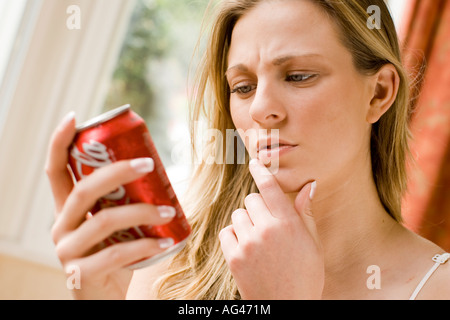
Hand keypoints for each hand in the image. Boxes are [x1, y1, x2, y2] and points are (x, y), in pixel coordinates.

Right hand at [46, 112, 174, 299]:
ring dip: (142, 212)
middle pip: (83, 190)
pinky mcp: (81, 274)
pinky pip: (115, 255)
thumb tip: (160, 172)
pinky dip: (144, 246)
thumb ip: (126, 201)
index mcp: (67, 210)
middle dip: (116, 172)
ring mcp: (68, 251)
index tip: (74, 117)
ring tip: (169, 210)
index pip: (55, 171)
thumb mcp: (117, 225)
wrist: (105, 297)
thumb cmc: (116, 254)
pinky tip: (165, 242)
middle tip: (148, 163)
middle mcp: (61, 227)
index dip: (60, 142)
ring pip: (103, 221)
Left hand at [219, 160, 323, 299]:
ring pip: (238, 215)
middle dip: (258, 207)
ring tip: (258, 240)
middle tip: (268, 225)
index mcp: (288, 224)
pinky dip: (234, 236)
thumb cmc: (305, 276)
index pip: (270, 188)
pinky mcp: (233, 258)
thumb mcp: (313, 244)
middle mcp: (267, 230)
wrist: (287, 307)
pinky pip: (227, 232)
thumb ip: (306, 213)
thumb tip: (310, 185)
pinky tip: (246, 248)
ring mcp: (248, 244)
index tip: (254, 162)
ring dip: (246, 222)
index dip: (261, 171)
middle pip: (252, 199)